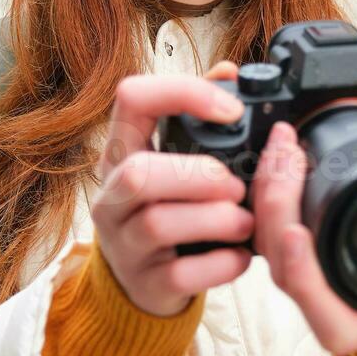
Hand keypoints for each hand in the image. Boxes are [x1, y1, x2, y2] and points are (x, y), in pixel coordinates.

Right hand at [90, 60, 253, 315]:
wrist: (142, 283)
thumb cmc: (166, 207)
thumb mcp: (171, 158)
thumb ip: (196, 115)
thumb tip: (228, 71)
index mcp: (121, 151)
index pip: (131, 98)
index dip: (183, 93)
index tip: (231, 112)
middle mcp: (111, 195)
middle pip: (137, 173)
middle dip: (199, 176)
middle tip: (236, 185)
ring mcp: (124, 243)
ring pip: (158, 224)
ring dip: (216, 219)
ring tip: (245, 221)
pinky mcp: (146, 284)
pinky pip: (180, 274)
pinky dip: (220, 264)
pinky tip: (239, 256)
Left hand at [250, 121, 356, 355]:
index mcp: (356, 320)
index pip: (317, 303)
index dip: (301, 272)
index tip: (295, 233)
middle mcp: (321, 305)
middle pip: (279, 264)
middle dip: (276, 206)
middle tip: (288, 157)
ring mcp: (301, 281)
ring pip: (266, 243)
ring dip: (267, 192)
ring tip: (283, 146)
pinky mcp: (291, 254)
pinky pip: (266, 228)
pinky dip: (268, 191)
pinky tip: (278, 156)